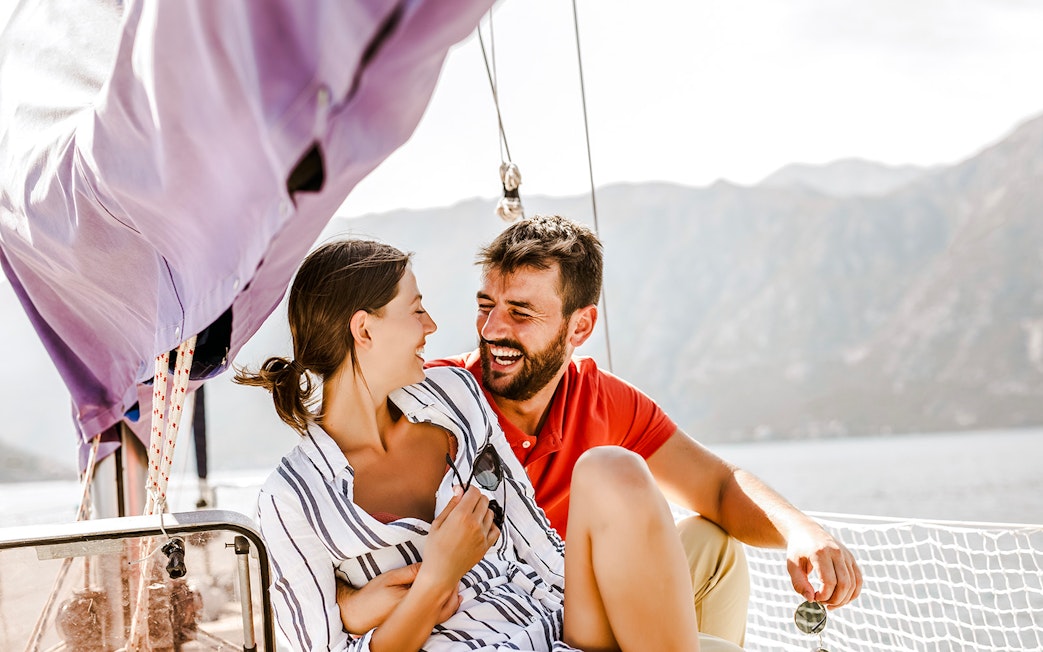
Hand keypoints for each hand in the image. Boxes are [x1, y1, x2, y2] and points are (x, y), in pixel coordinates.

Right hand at [336, 564, 459, 633]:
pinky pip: (438, 618)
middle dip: (451, 587)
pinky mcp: (417, 626)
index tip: (451, 564)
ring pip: (443, 611)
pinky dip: (445, 608)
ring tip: (454, 586)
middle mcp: (417, 613)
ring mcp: (418, 622)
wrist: (358, 615)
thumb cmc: (372, 595)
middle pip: (443, 600)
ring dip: (450, 598)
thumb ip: (409, 572)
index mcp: (411, 600)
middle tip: (456, 573)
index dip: (445, 575)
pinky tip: (448, 599)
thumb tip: (427, 565)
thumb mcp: (390, 578)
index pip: (435, 585)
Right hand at [418, 486, 500, 590]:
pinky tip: (482, 526)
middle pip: (484, 500)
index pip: (474, 492)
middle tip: (467, 503)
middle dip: (476, 498)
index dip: (469, 489)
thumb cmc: (435, 550)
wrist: (441, 573)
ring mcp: (482, 535)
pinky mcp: (486, 546)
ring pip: (490, 513)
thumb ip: (451, 505)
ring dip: (483, 510)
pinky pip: (496, 529)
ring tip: (472, 516)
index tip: (464, 492)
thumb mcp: (437, 523)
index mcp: (461, 516)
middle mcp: (475, 524)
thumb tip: (459, 490)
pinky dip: (491, 525)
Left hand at [785, 525, 862, 608]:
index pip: (829, 581)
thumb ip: (799, 583)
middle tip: (822, 603)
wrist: (806, 531)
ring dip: (844, 599)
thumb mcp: (792, 565)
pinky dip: (853, 593)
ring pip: (853, 584)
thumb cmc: (798, 549)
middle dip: (835, 600)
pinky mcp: (851, 558)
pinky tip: (842, 599)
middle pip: (844, 584)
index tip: (814, 598)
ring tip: (830, 604)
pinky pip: (858, 579)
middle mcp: (837, 552)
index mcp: (820, 552)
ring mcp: (846, 555)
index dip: (824, 596)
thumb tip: (811, 600)